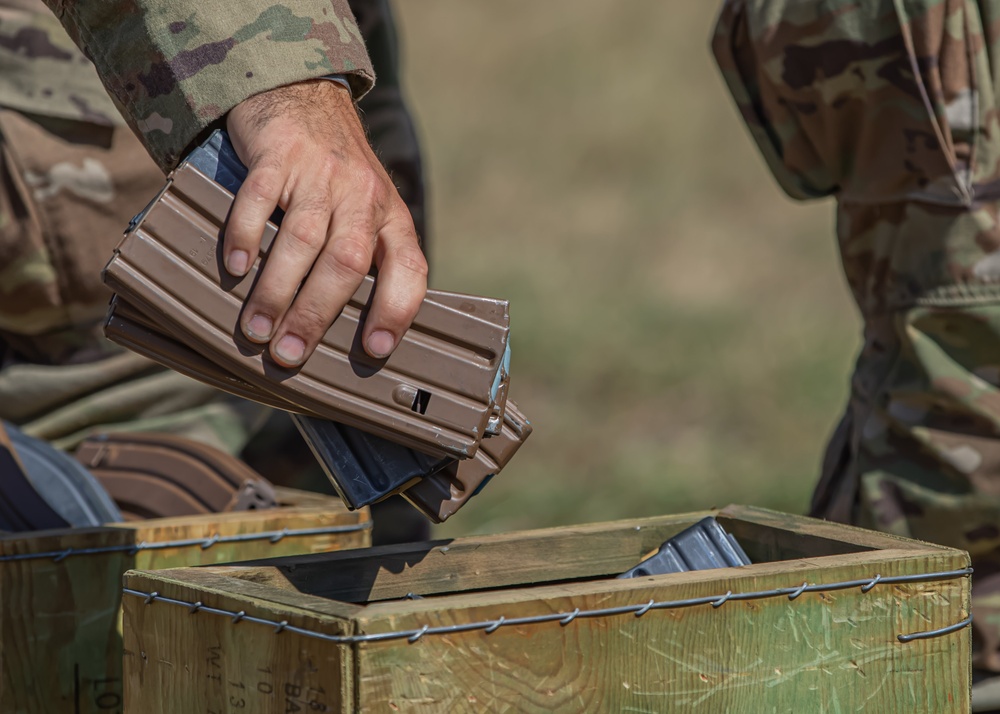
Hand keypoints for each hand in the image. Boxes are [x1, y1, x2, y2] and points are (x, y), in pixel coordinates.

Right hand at [224, 79, 426, 366]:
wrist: (304, 95)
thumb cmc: (336, 177)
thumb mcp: (368, 212)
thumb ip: (365, 260)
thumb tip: (351, 337)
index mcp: (391, 217)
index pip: (409, 268)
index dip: (396, 310)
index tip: (375, 350)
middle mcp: (362, 196)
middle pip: (346, 263)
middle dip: (316, 314)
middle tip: (289, 354)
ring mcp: (320, 174)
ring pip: (302, 239)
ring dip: (276, 290)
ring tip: (257, 330)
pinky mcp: (278, 155)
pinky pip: (260, 199)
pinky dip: (246, 235)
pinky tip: (236, 268)